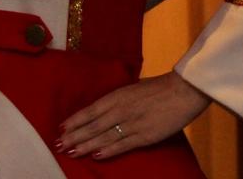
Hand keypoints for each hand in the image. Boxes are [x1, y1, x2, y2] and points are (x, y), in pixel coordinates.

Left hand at [56, 72, 208, 159]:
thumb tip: (103, 110)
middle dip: (74, 136)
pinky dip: (108, 150)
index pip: (90, 111)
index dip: (74, 121)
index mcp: (117, 96)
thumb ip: (117, 100)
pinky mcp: (145, 136)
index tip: (61, 128)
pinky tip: (96, 155)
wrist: (183, 90)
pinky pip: (123, 145)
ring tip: (71, 152)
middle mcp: (121, 109)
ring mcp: (132, 124)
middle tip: (59, 145)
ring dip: (85, 145)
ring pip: (103, 137)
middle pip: (92, 126)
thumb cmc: (158, 87)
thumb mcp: (132, 89)